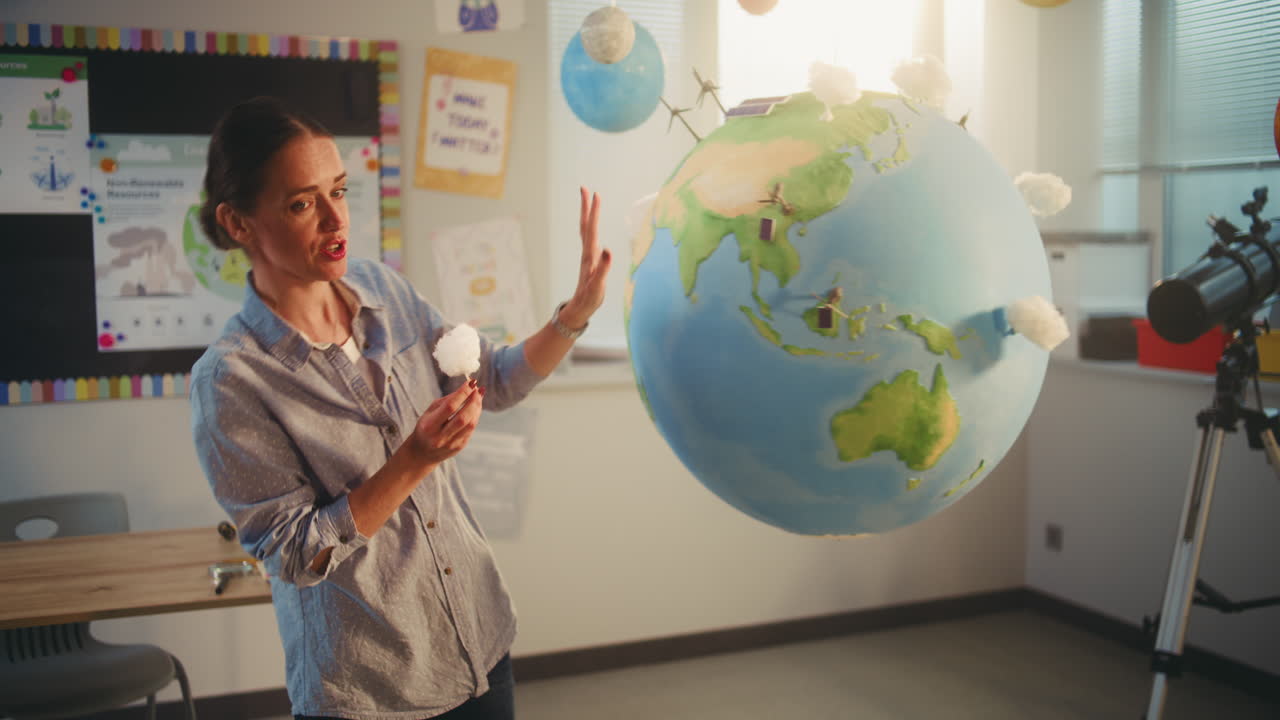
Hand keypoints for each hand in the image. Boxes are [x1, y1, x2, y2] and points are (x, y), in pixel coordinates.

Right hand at [408, 379, 483, 465]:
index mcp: (429, 425)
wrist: (421, 453)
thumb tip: (468, 388)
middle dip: (474, 401)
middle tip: (478, 390)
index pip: (450, 407)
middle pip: (463, 417)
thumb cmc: (426, 426)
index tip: (471, 383)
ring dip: (477, 408)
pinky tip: (475, 408)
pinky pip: (471, 430)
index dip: (463, 393)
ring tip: (478, 397)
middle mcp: (440, 437)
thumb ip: (448, 400)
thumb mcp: (430, 411)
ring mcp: (451, 444)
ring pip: (470, 424)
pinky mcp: (459, 447)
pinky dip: (475, 416)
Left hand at [559, 187, 611, 328]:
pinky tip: (594, 227)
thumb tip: (608, 250)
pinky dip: (592, 227)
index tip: (595, 194)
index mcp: (589, 255)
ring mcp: (588, 255)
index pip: (592, 228)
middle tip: (585, 189)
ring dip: (588, 215)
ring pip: (587, 230)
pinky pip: (590, 238)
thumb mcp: (597, 285)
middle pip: (586, 225)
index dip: (594, 211)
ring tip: (589, 202)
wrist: (579, 308)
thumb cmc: (589, 298)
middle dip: (586, 207)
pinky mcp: (590, 260)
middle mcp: (587, 252)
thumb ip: (603, 268)